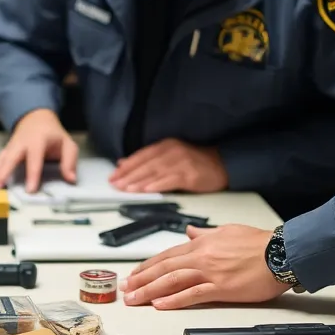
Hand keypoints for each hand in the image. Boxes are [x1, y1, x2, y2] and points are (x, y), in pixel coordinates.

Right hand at [0, 108, 77, 192]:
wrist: (36, 118)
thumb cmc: (51, 134)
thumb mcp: (67, 144)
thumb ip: (70, 161)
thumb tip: (70, 178)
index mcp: (37, 141)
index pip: (34, 160)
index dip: (32, 175)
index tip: (30, 189)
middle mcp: (21, 143)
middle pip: (10, 159)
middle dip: (3, 173)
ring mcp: (11, 147)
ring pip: (0, 161)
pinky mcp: (6, 151)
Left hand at [109, 138, 227, 192]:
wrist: (221, 164)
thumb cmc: (194, 162)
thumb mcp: (169, 155)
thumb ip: (148, 159)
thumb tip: (123, 163)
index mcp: (165, 145)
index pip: (141, 156)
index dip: (126, 166)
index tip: (113, 176)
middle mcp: (171, 151)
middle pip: (146, 164)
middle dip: (128, 175)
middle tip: (115, 184)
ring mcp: (181, 162)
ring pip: (155, 172)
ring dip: (139, 181)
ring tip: (126, 189)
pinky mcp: (190, 174)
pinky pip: (170, 180)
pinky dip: (157, 185)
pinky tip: (146, 190)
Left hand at [121, 224, 288, 308]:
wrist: (281, 253)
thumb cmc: (260, 243)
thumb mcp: (228, 231)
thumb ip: (206, 234)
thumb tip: (190, 232)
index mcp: (202, 243)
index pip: (167, 255)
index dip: (148, 266)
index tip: (134, 274)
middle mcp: (201, 256)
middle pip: (164, 268)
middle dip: (141, 279)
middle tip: (126, 290)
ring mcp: (210, 272)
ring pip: (171, 281)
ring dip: (150, 291)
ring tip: (135, 299)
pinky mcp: (221, 288)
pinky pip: (192, 294)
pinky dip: (174, 300)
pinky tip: (160, 305)